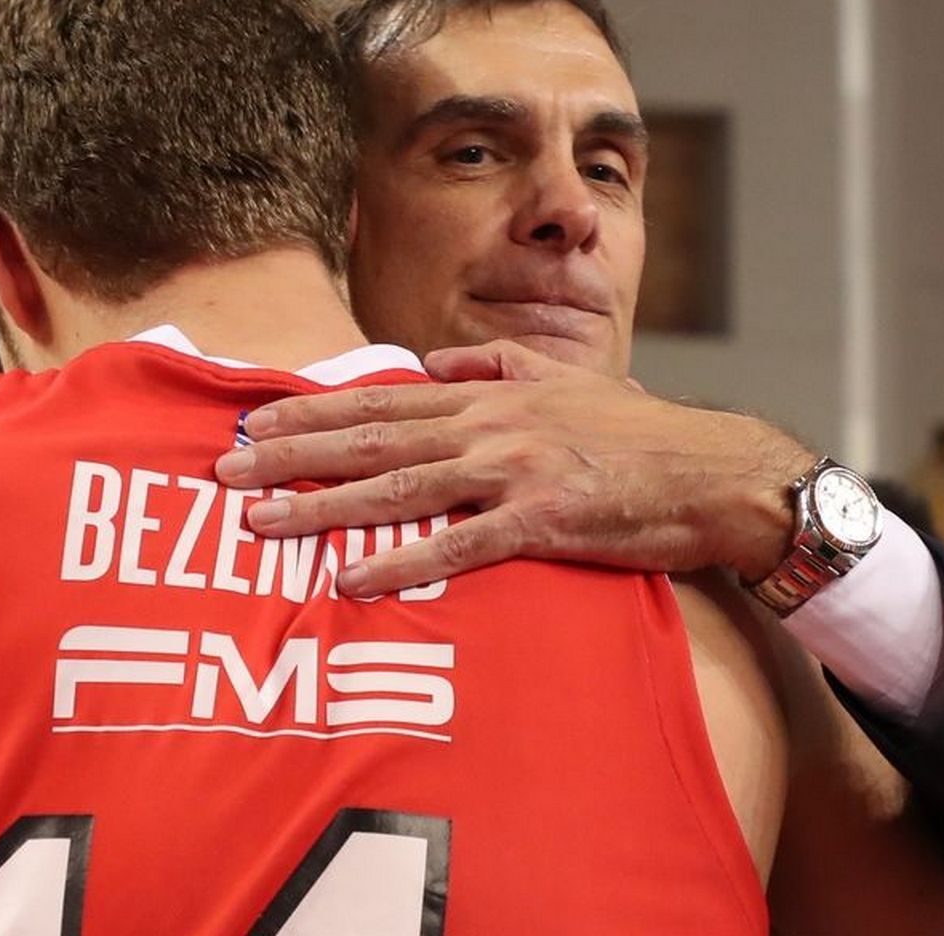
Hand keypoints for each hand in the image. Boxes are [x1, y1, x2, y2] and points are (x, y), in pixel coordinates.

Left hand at [212, 340, 816, 594]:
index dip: (314, 411)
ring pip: (399, 489)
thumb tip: (433, 363)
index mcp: (491, 393)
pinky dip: (401, 563)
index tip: (255, 421)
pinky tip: (350, 580)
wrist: (717, 474)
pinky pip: (457, 546)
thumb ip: (496, 364)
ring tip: (260, 522)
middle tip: (226, 471)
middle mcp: (492, 424)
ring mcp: (515, 471)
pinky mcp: (542, 521)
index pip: (383, 400)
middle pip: (372, 439)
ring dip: (323, 506)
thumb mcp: (567, 379)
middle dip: (293, 455)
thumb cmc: (643, 435)